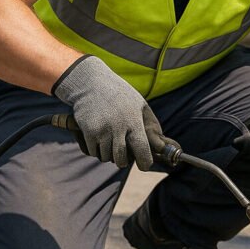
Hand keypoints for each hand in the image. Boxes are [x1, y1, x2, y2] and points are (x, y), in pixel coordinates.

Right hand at [52, 55, 167, 169]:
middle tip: (123, 156)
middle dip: (123, 161)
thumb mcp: (140, 105)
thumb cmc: (120, 95)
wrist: (91, 83)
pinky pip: (93, 152)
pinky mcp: (88, 132)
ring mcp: (102, 130)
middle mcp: (118, 127)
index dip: (144, 162)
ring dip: (108, 154)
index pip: (142, 149)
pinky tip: (99, 138)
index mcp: (134, 120)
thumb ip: (151, 125)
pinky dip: (96, 150)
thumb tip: (161, 146)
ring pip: (106, 157)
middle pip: (121, 159)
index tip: (144, 165)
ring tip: (110, 142)